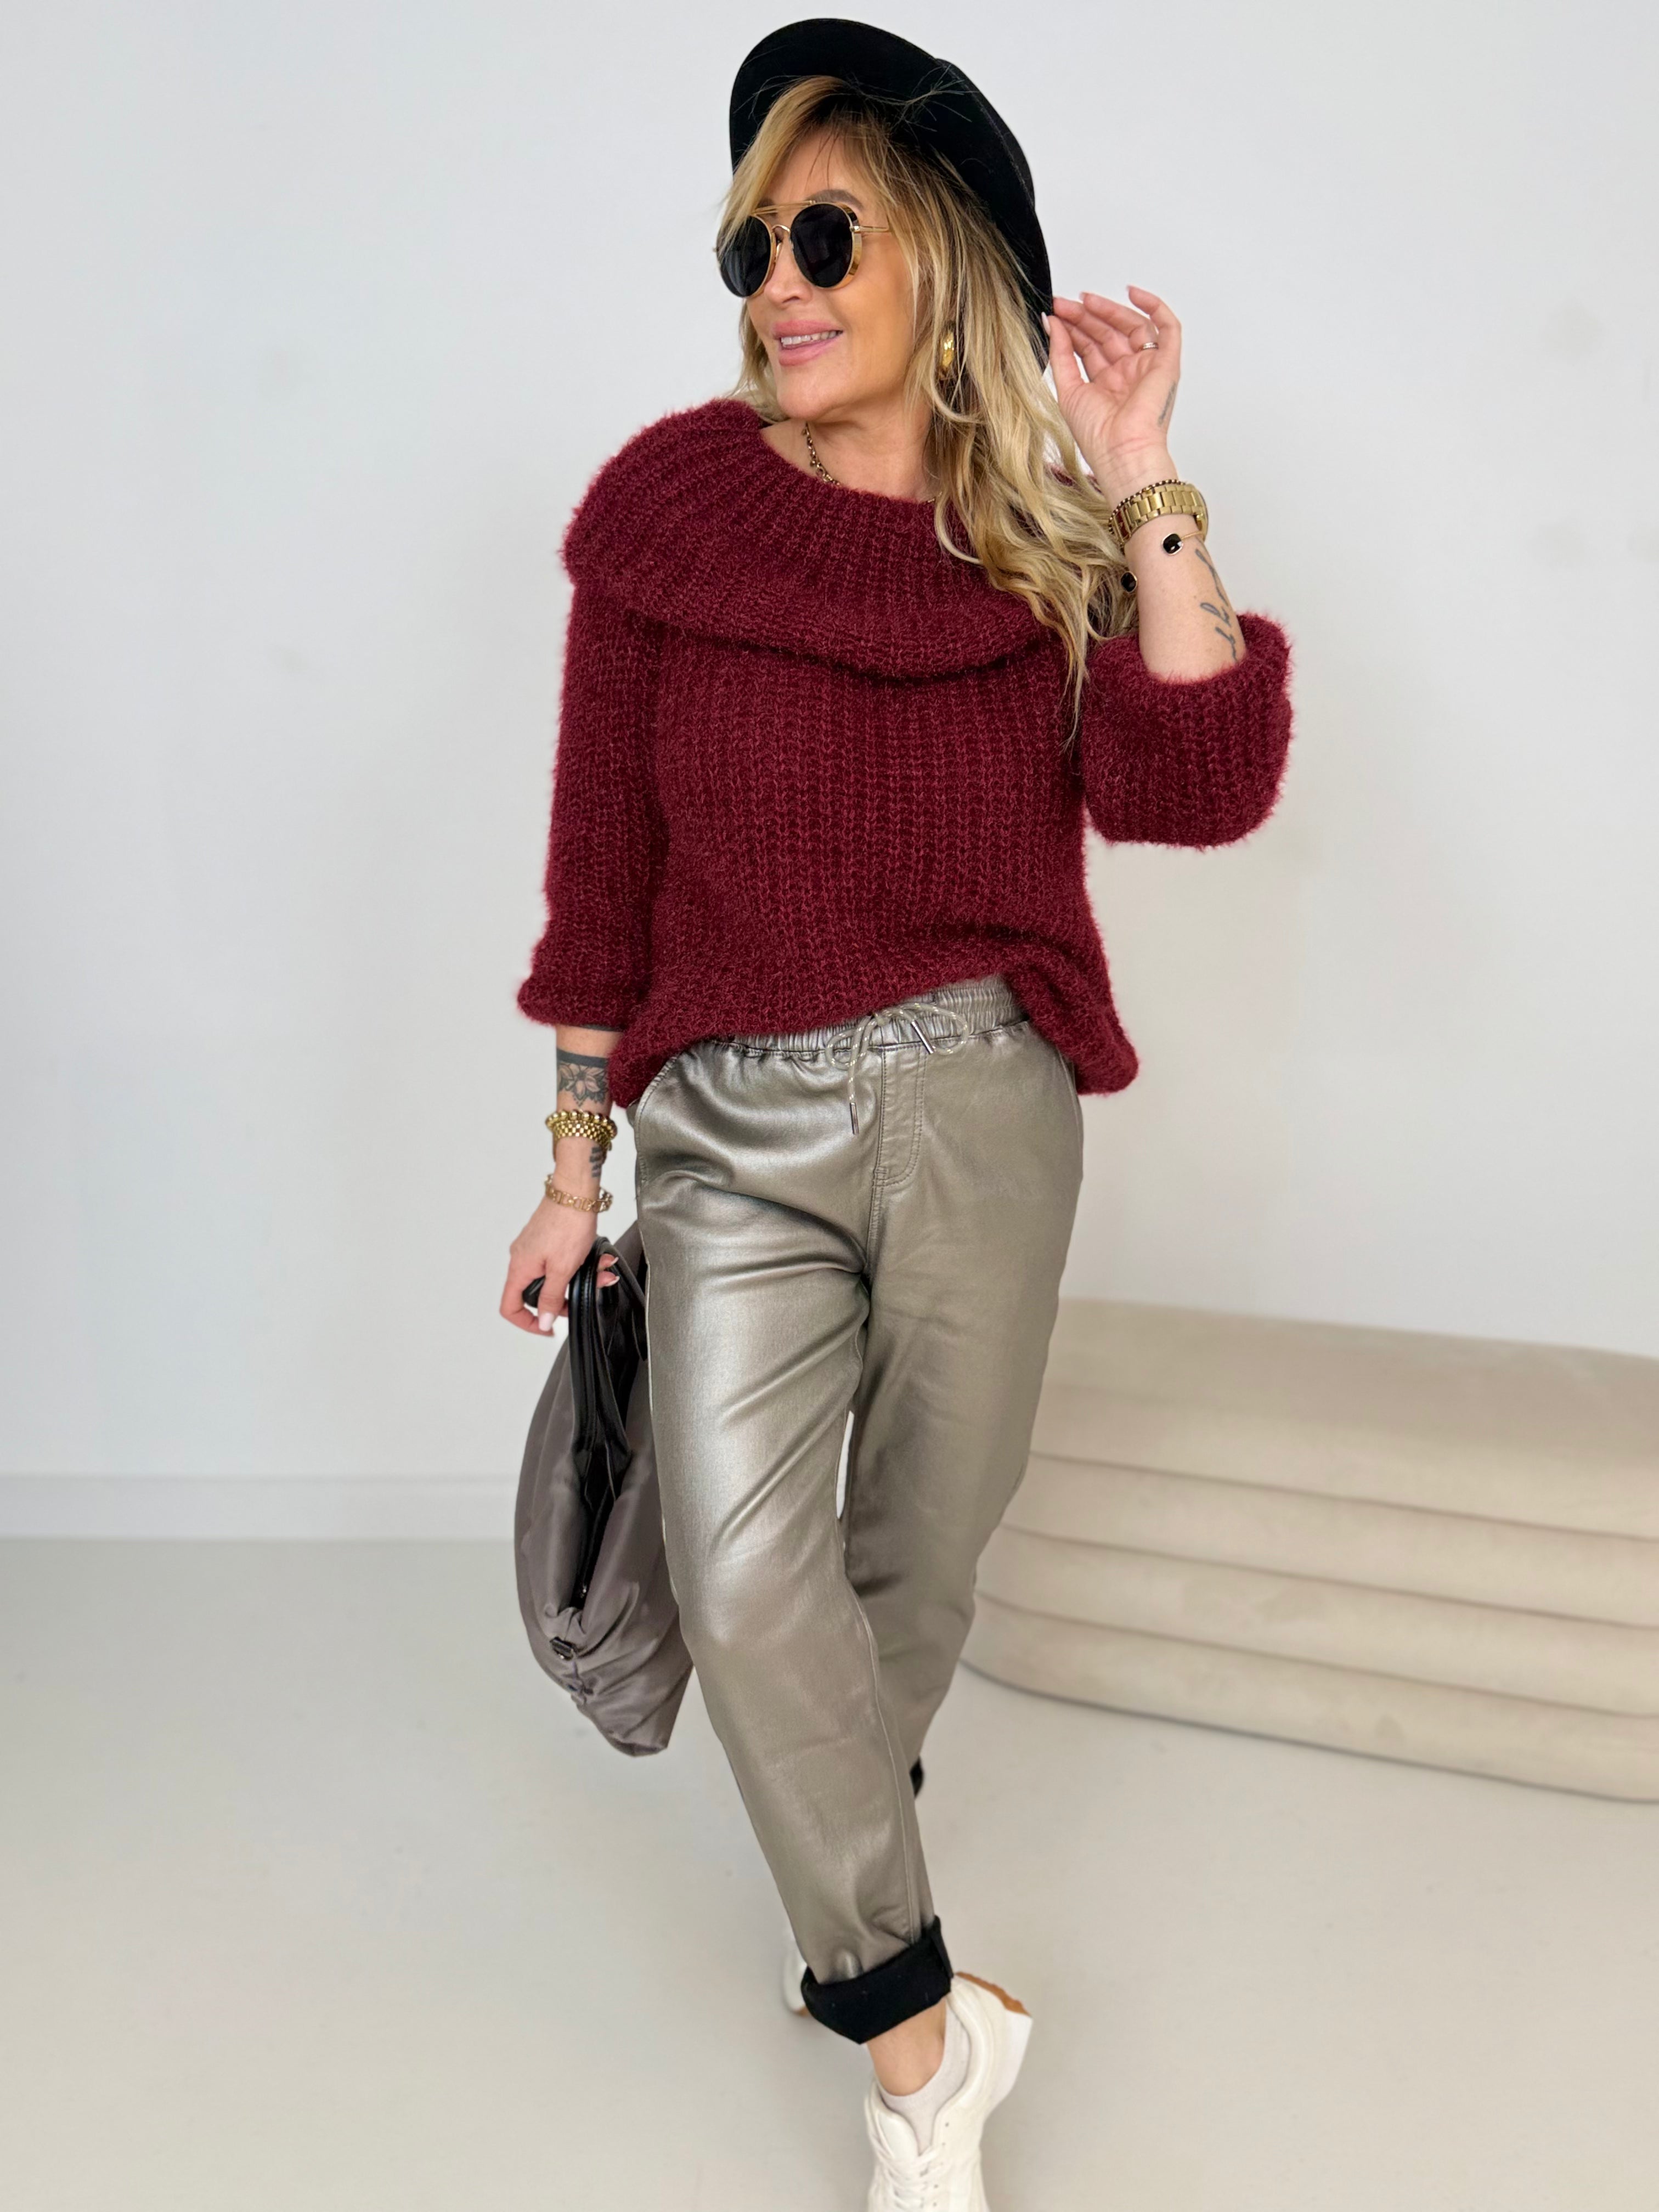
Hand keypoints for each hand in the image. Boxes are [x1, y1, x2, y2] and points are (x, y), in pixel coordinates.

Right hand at [500, 1193, 619, 1335]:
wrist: (576, 1192)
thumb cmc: (568, 1223)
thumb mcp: (562, 1269)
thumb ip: (550, 1297)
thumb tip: (542, 1320)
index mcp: (520, 1267)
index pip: (510, 1306)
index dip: (527, 1322)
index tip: (548, 1327)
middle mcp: (522, 1258)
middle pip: (536, 1293)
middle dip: (564, 1298)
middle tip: (583, 1296)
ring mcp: (534, 1248)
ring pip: (554, 1276)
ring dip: (578, 1279)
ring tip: (600, 1272)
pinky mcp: (546, 1240)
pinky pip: (560, 1261)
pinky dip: (578, 1264)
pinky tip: (598, 1260)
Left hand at [1045, 285, 1181, 495]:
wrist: (1120, 451)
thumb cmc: (1098, 435)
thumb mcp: (1068, 388)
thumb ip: (1060, 353)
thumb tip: (1052, 323)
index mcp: (1106, 384)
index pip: (1090, 346)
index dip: (1074, 327)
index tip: (1056, 314)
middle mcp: (1127, 375)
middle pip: (1108, 333)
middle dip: (1086, 316)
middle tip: (1066, 304)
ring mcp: (1147, 367)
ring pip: (1131, 326)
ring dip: (1109, 310)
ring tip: (1085, 301)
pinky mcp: (1167, 363)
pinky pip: (1168, 327)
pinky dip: (1155, 307)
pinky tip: (1134, 294)